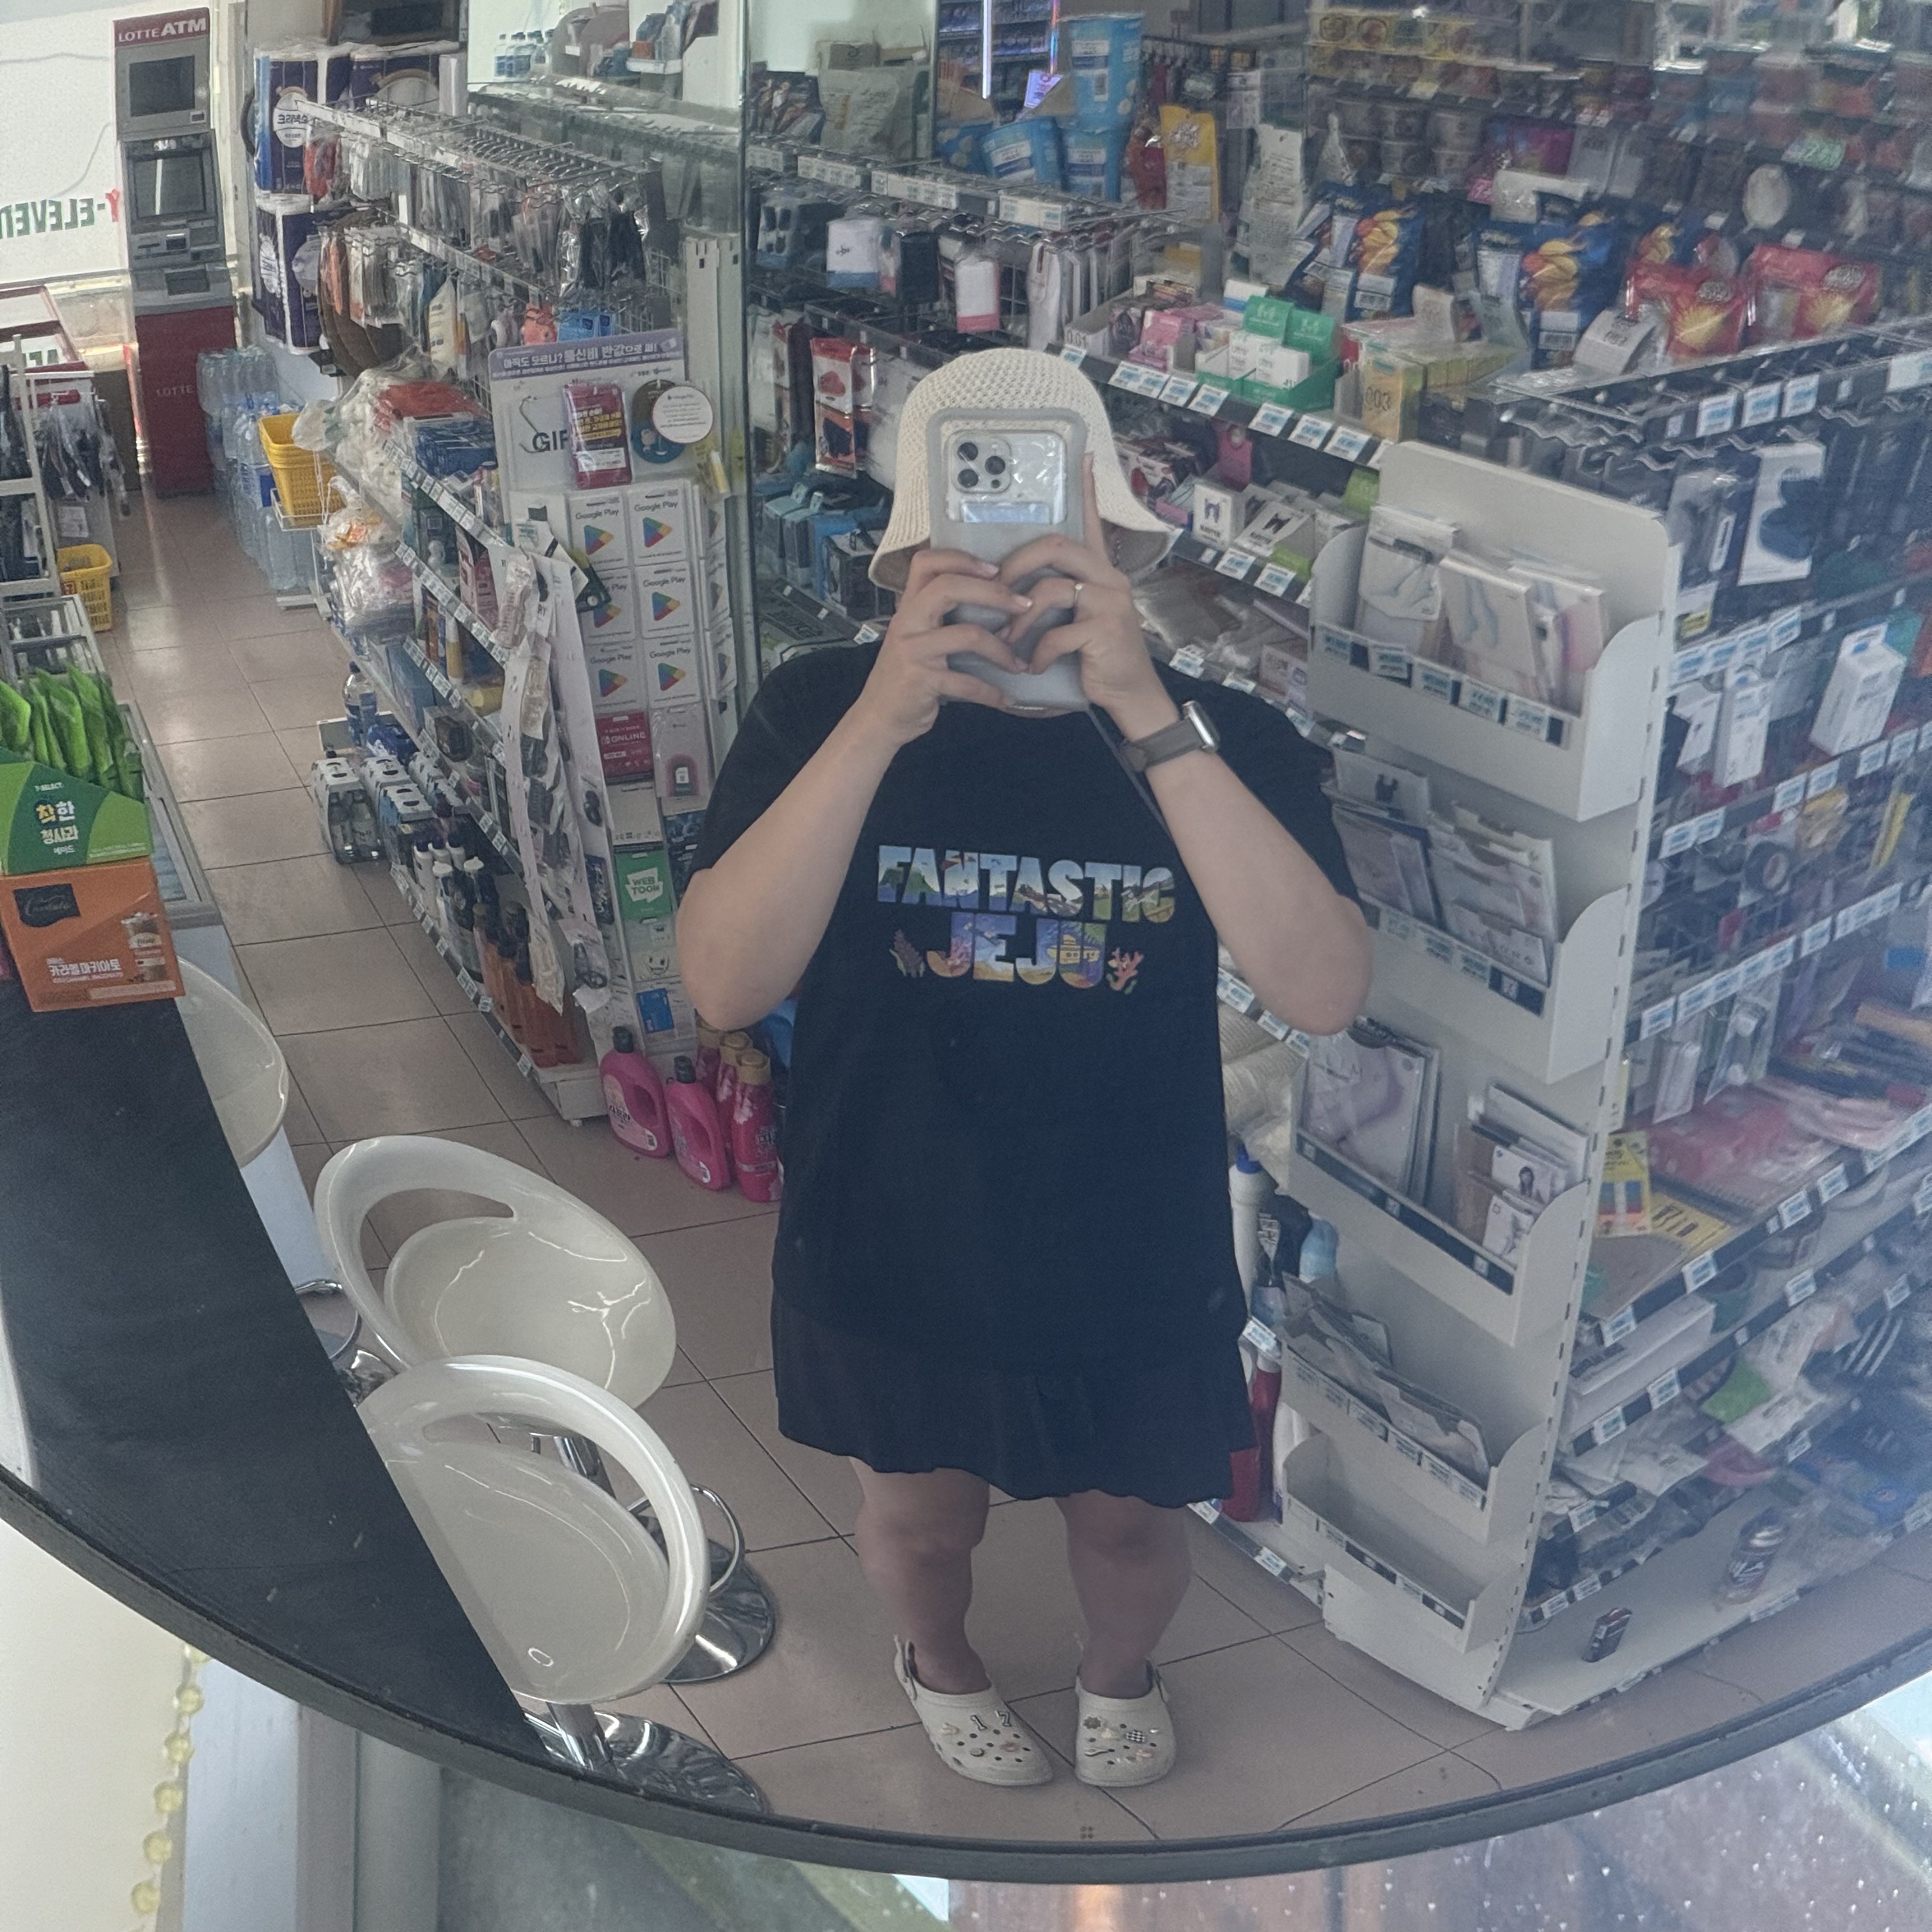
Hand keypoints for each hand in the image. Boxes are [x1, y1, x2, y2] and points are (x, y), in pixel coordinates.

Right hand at [851, 548, 1031, 748]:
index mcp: (908, 607)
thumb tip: (992, 597)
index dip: (961, 558)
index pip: (926, 563)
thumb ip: (939, 616)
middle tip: (1023, 605)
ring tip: (1018, 664)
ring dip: (1002, 650)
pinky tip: (1006, 699)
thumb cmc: (906, 676)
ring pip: (968, 635)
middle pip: (948, 588)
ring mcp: (912, 651)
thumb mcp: (916, 637)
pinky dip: (991, 692)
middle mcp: (907, 622)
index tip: (996, 568)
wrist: (879, 719)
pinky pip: (967, 682)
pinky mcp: (921, 681)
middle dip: (993, 592)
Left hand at [994, 457, 1178, 740]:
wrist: (1130, 695)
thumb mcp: (1079, 619)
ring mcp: (1110, 603)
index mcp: (1102, 571)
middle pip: (1057, 546)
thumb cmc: (1097, 658)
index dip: (1086, 490)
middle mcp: (1110, 579)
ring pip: (1052, 589)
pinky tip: (1034, 666)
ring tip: (1007, 642)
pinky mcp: (1106, 631)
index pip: (1092, 521)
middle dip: (1016, 565)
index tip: (1082, 456)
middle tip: (996, 589)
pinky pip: (1058, 632)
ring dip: (1019, 618)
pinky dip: (1038, 652)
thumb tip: (1017, 586)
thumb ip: (1059, 596)